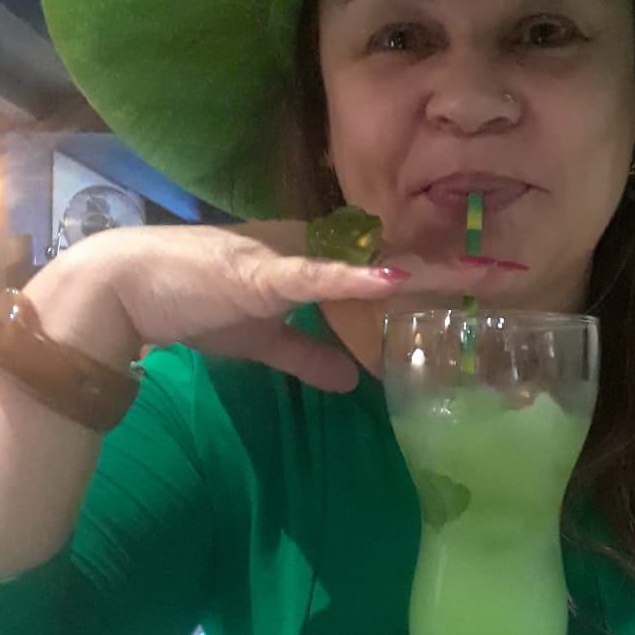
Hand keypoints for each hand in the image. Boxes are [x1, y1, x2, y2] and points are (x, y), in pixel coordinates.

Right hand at [30, 221, 507, 391]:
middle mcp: (312, 253)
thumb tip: (352, 380)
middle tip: (509, 272)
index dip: (434, 274)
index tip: (484, 283)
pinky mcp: (262, 273)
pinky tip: (390, 278)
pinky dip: (351, 279)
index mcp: (315, 265)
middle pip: (394, 258)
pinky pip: (314, 277)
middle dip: (450, 267)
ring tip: (475, 269)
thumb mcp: (263, 340)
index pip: (386, 268)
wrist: (126, 292)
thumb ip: (308, 356)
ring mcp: (290, 258)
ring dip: (421, 266)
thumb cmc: (193, 305)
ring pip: (367, 262)